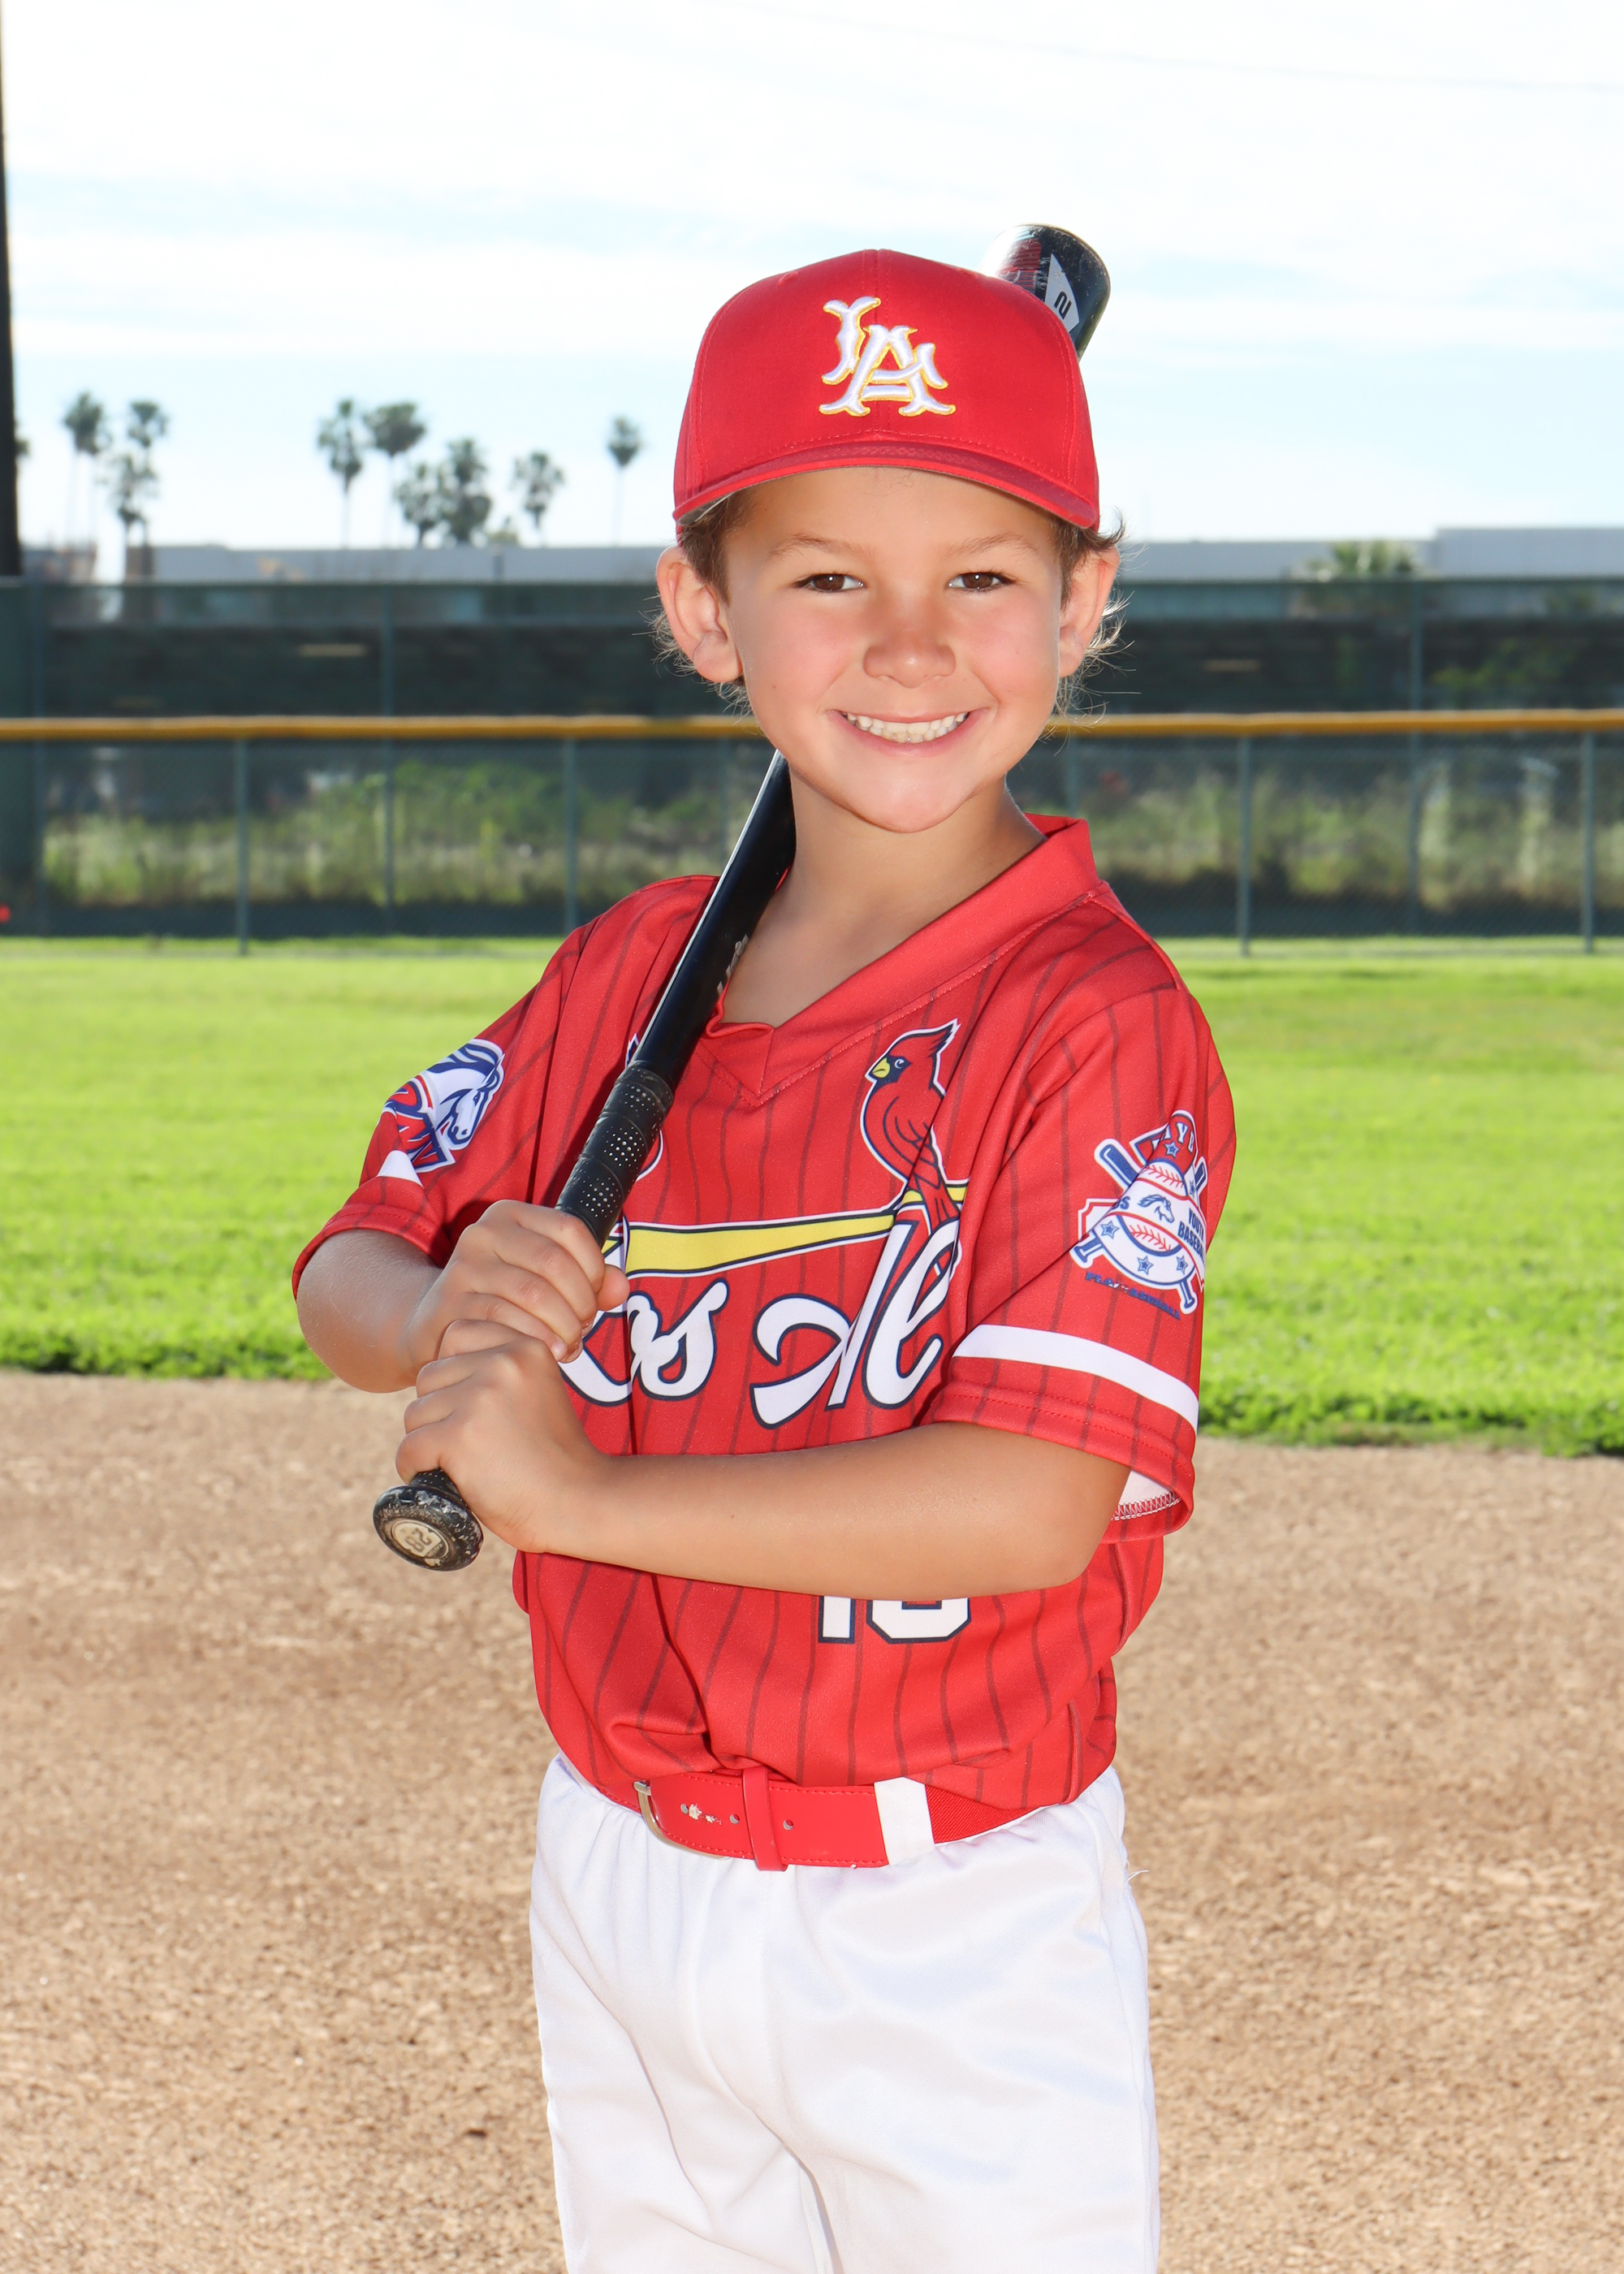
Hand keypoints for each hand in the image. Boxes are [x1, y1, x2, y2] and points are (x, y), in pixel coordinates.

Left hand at [396, 1319, 607, 1553]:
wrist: (578, 1500)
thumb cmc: (555, 1455)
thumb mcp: (539, 1391)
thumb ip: (503, 1372)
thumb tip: (441, 1371)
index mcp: (525, 1348)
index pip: (457, 1334)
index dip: (452, 1371)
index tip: (469, 1403)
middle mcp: (502, 1363)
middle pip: (429, 1376)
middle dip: (437, 1409)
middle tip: (466, 1439)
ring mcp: (479, 1399)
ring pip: (416, 1412)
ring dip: (427, 1439)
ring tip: (458, 1460)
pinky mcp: (460, 1437)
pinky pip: (410, 1447)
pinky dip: (414, 1466)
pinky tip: (437, 1475)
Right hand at [403, 1201, 630, 1375]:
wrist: (434, 1325)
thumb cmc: (503, 1300)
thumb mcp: (545, 1280)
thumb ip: (590, 1280)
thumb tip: (620, 1288)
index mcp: (509, 1215)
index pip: (570, 1230)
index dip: (593, 1268)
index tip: (594, 1298)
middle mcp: (482, 1233)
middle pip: (555, 1263)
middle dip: (580, 1303)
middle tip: (583, 1329)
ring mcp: (463, 1267)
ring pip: (535, 1294)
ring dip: (563, 1327)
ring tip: (568, 1346)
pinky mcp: (451, 1304)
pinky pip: (508, 1322)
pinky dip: (537, 1341)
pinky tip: (546, 1354)